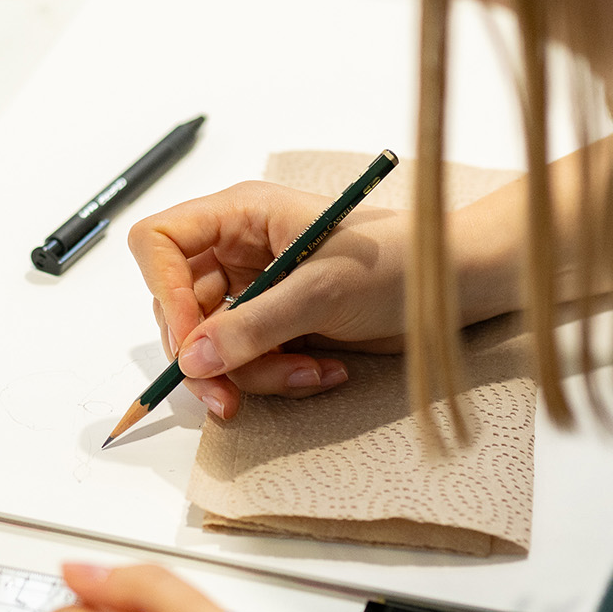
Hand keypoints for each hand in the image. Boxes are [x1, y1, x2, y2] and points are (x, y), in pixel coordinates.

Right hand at [127, 181, 409, 418]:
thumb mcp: (322, 291)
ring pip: (211, 346)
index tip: (190, 341)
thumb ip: (253, 326)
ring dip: (253, 373)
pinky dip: (277, 377)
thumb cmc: (398, 262)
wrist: (453, 287)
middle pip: (177, 307)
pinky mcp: (273, 325)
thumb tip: (192, 360)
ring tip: (308, 373)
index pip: (159, 243)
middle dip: (208, 356)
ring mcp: (253, 290)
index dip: (163, 291)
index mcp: (240, 215)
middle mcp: (236, 249)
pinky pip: (246, 362)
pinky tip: (322, 371)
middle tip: (230, 396)